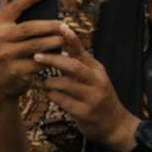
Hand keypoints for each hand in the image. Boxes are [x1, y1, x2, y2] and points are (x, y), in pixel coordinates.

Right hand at [0, 0, 65, 102]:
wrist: (1, 84)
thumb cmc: (8, 53)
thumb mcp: (4, 35)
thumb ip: (11, 17)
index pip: (13, 7)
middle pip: (29, 27)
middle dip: (50, 26)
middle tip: (65, 25)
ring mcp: (5, 56)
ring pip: (37, 46)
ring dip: (55, 42)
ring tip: (65, 40)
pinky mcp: (15, 71)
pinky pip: (39, 62)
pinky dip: (51, 59)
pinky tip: (59, 56)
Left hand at [35, 24, 138, 151]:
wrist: (114, 125)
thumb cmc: (97, 97)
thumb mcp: (93, 78)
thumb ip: (78, 63)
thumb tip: (59, 43)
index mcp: (97, 70)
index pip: (83, 51)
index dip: (72, 39)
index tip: (60, 26)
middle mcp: (97, 81)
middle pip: (73, 66)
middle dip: (53, 59)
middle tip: (36, 55)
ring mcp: (92, 98)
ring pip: (64, 84)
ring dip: (48, 82)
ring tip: (38, 81)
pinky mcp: (85, 113)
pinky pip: (62, 101)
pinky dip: (51, 96)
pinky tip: (46, 94)